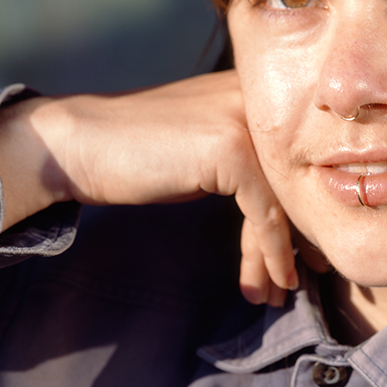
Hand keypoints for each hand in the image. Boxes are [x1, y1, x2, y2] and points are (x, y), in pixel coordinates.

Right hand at [0, 76, 299, 304]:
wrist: (77, 144)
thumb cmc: (137, 154)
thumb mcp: (204, 153)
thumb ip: (247, 165)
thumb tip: (289, 211)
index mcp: (256, 93)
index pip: (294, 162)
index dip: (302, 211)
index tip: (309, 254)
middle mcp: (258, 99)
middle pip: (295, 182)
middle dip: (300, 237)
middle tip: (307, 278)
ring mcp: (244, 121)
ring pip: (283, 202)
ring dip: (283, 254)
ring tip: (277, 293)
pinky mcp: (230, 149)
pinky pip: (265, 212)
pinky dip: (270, 251)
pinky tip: (270, 278)